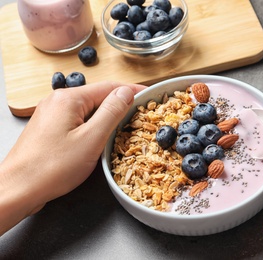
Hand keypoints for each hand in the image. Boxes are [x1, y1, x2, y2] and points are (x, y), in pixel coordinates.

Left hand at [0, 81, 145, 234]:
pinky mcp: (49, 128)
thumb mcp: (91, 139)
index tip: (149, 96)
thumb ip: (112, 112)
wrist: (18, 188)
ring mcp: (52, 114)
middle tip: (140, 116)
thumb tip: (127, 92)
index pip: (110, 87)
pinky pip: (78, 121)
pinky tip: (100, 138)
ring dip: (107, 117)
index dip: (132, 91)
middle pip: (98, 97)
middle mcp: (58, 101)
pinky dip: (93, 126)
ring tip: (125, 128)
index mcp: (69, 98)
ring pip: (88, 110)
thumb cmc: (52, 167)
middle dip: (120, 105)